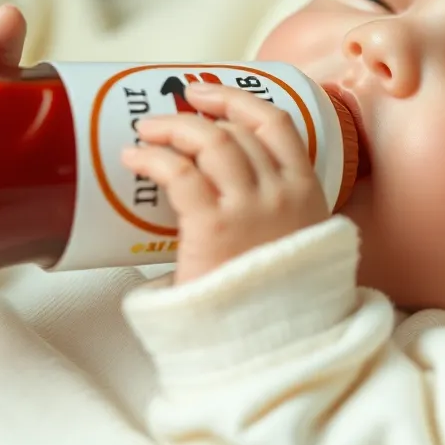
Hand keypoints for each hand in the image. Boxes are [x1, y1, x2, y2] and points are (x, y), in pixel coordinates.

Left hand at [122, 83, 329, 284]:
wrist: (271, 348)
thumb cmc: (272, 302)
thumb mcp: (294, 245)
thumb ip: (275, 213)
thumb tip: (222, 188)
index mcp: (308, 193)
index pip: (277, 123)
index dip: (238, 100)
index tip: (207, 95)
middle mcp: (283, 193)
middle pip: (235, 131)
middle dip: (194, 115)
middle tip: (164, 119)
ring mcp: (252, 208)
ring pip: (210, 142)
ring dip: (172, 129)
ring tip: (146, 133)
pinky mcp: (215, 226)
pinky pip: (180, 173)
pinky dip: (153, 158)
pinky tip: (136, 159)